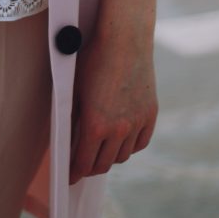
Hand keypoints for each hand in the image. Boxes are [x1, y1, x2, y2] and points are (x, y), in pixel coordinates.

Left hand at [68, 30, 157, 184]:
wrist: (125, 39)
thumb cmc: (94, 58)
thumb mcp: (75, 88)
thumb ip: (72, 117)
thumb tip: (68, 137)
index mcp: (95, 124)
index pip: (83, 162)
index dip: (75, 172)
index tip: (70, 177)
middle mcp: (118, 129)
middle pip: (103, 163)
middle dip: (91, 167)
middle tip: (84, 164)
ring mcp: (137, 123)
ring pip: (122, 155)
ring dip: (110, 156)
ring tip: (102, 150)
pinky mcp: (150, 115)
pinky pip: (140, 143)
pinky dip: (130, 146)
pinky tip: (123, 140)